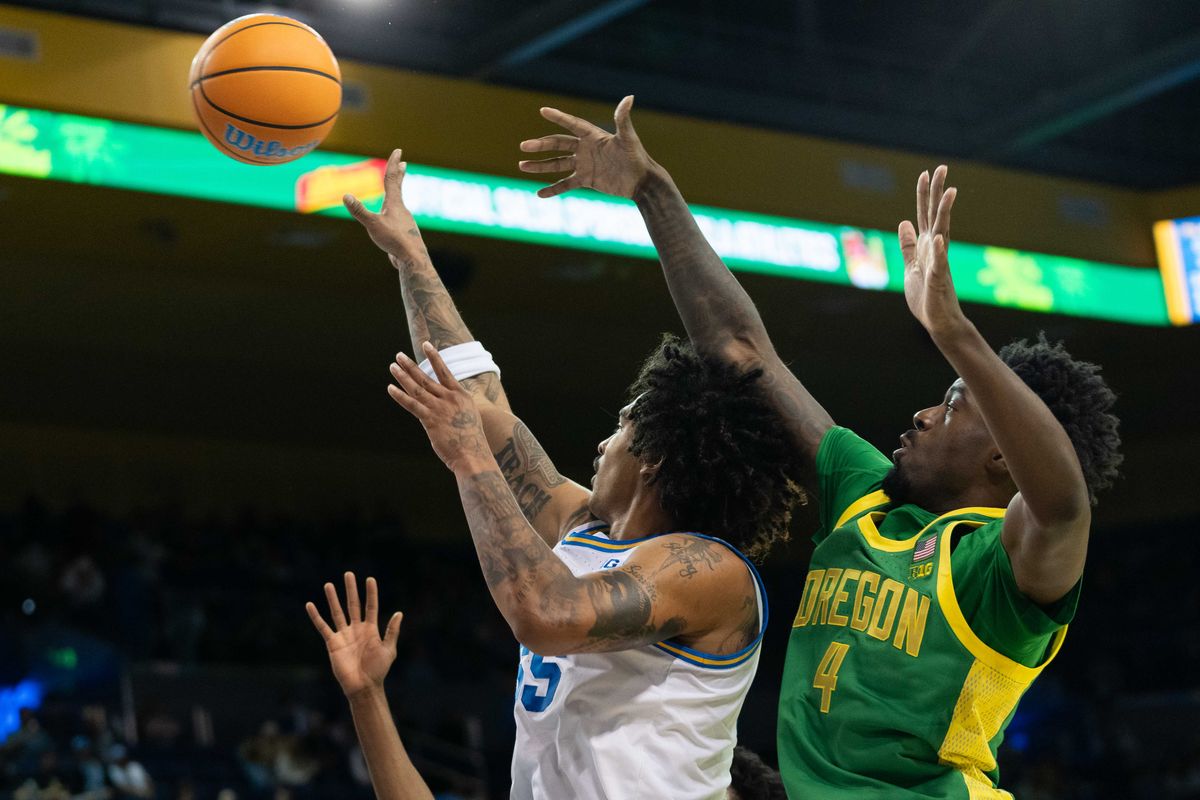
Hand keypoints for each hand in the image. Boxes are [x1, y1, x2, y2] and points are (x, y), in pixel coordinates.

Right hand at [307, 572, 402, 697]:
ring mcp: (344, 635)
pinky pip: (323, 627)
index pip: (370, 606)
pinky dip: (316, 616)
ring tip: (328, 584)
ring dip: (333, 599)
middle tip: (348, 574)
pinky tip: (310, 605)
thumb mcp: (389, 649)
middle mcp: (356, 629)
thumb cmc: (378, 670)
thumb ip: (392, 631)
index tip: (370, 579)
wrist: (363, 686)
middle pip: (353, 605)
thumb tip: (399, 613)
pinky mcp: (333, 643)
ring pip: (337, 612)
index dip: (371, 593)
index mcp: (371, 629)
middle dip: (351, 590)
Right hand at [344, 149, 421, 257]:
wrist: (412, 259)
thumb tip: (345, 195)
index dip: (393, 164)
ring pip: (398, 204)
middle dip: (399, 174)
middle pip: (399, 188)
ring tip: (394, 190)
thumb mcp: (373, 225)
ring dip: (396, 194)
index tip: (399, 150)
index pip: (392, 179)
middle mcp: (401, 210)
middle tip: (403, 164)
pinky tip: (392, 222)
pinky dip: (394, 213)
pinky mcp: (404, 233)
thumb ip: (360, 211)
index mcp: (394, 204)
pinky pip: (397, 219)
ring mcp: (404, 221)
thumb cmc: (394, 240)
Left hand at [388, 343, 491, 471]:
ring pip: (417, 388)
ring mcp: (439, 408)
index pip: (444, 371)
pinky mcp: (430, 420)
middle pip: (426, 378)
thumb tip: (449, 403)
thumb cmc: (471, 439)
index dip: (434, 357)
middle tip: (399, 355)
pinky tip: (391, 388)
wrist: (472, 454)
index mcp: (460, 395)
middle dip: (411, 366)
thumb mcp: (469, 416)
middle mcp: (449, 398)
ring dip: (403, 376)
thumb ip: (457, 406)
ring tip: (393, 366)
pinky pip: (412, 405)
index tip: (425, 345)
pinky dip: (400, 396)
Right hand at [519, 95, 657, 198]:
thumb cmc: (636, 158)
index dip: (558, 117)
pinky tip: (539, 193)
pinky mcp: (586, 180)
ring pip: (557, 164)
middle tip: (523, 146)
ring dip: (540, 165)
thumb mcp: (628, 138)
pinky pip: (566, 184)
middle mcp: (585, 148)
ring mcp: (584, 164)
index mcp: (593, 136)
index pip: (572, 124)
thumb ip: (623, 119)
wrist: (641, 182)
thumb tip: (629, 97)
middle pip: (558, 144)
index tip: (543, 111)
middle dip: (540, 145)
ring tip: (522, 165)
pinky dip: (553, 189)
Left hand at [898, 166, 967, 337]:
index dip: (924, 195)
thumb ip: (908, 245)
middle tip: (942, 167)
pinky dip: (939, 252)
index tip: (926, 172)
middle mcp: (935, 250)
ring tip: (949, 193)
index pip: (925, 215)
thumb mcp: (911, 266)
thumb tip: (903, 222)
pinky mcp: (938, 280)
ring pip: (942, 233)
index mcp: (927, 246)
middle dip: (938, 192)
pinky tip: (938, 238)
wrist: (938, 322)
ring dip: (945, 213)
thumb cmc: (926, 296)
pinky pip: (939, 264)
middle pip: (936, 216)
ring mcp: (939, 263)